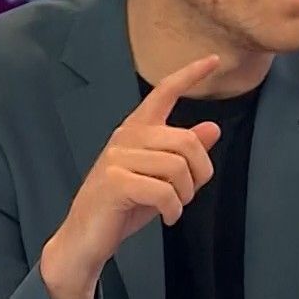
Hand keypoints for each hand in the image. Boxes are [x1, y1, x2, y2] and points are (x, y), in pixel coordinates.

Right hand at [40, 54, 222, 298]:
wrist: (84, 238)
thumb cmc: (122, 207)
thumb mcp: (160, 178)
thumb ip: (183, 154)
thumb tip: (212, 128)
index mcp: (135, 130)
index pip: (164, 92)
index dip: (190, 75)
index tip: (214, 60)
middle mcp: (125, 137)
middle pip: (186, 140)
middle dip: (200, 172)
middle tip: (190, 194)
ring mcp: (117, 159)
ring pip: (177, 167)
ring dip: (185, 196)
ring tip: (174, 207)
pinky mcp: (115, 182)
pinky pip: (164, 191)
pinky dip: (173, 209)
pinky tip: (167, 218)